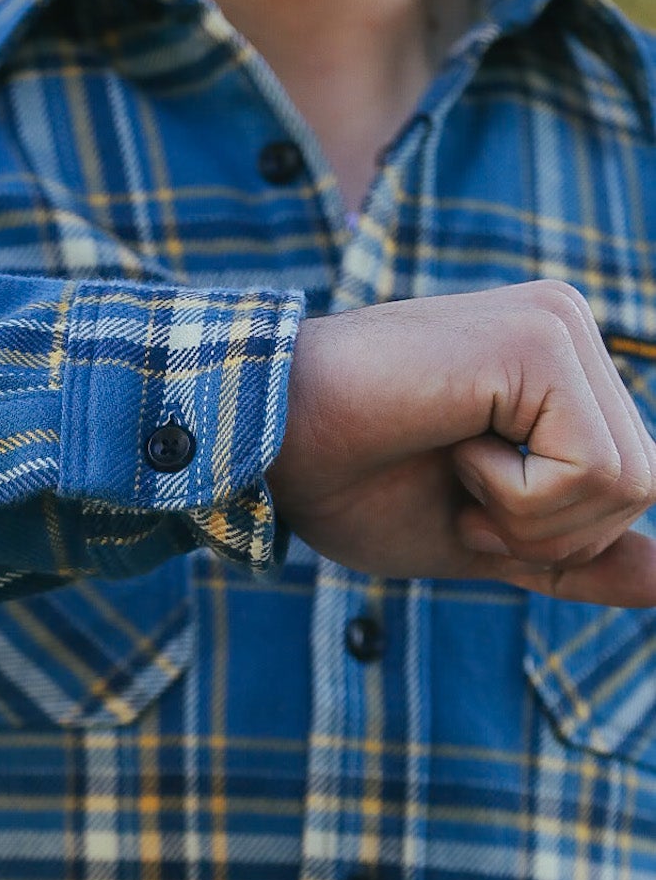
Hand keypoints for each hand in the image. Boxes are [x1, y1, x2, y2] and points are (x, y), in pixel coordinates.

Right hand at [267, 280, 655, 606]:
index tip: (464, 505)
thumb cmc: (343, 481)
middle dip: (549, 532)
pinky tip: (452, 448)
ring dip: (529, 517)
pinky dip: (517, 496)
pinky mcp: (540, 340)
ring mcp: (558, 325)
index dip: (552, 534)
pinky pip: (592, 469)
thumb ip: (568, 554)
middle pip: (644, 485)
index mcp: (558, 365)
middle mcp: (569, 328)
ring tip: (453, 470)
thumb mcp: (478, 537)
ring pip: (629, 482)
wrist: (262, 442)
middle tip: (459, 496)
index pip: (630, 485)